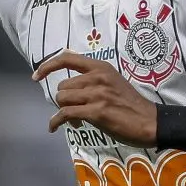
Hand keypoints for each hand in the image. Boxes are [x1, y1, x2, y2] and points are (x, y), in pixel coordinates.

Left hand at [32, 52, 156, 146]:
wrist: (149, 121)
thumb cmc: (131, 104)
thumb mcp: (113, 82)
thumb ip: (93, 79)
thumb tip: (69, 86)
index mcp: (101, 67)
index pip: (67, 58)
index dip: (48, 66)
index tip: (36, 76)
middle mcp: (97, 77)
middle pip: (63, 87)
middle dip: (65, 101)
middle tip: (75, 111)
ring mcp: (97, 94)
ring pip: (62, 100)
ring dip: (64, 111)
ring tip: (76, 120)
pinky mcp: (96, 112)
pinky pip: (65, 114)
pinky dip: (56, 122)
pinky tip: (54, 128)